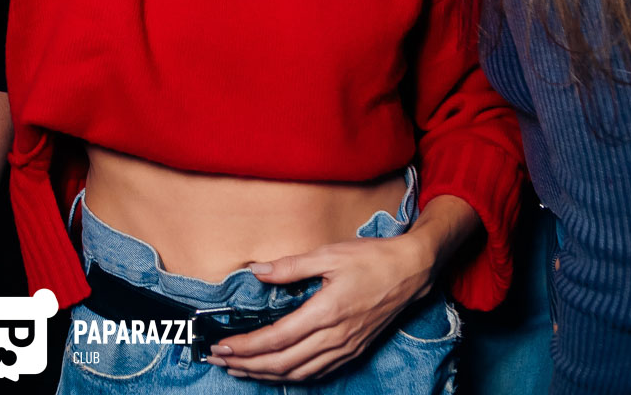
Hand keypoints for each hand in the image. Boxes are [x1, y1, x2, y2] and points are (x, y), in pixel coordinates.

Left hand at [209, 233, 440, 382]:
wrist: (411, 271)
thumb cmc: (371, 259)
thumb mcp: (329, 254)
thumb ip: (290, 266)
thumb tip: (257, 271)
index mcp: (326, 312)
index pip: (276, 339)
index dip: (245, 346)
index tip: (222, 346)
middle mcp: (335, 337)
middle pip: (282, 363)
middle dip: (246, 365)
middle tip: (219, 361)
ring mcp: (345, 347)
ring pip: (298, 373)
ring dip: (265, 374)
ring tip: (240, 370)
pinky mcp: (353, 350)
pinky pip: (317, 373)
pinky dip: (291, 376)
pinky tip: (276, 371)